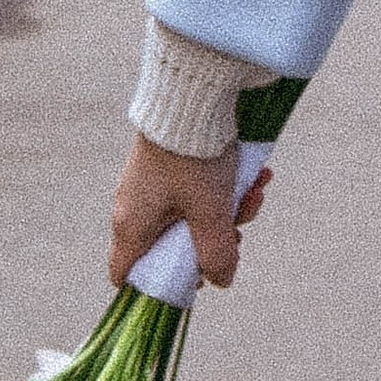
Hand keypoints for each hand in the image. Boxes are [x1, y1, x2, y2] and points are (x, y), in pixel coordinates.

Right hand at [109, 130, 273, 289]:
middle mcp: (134, 207)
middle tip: (237, 231)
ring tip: (255, 192)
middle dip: (213, 240)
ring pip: (191, 216)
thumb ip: (215, 253)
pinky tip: (255, 177)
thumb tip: (221, 280)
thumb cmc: (193, 158)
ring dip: (228, 210)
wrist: (191, 95)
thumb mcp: (210, 212)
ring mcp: (151, 185)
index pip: (125, 273)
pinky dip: (224, 188)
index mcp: (132, 225)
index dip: (156, 285)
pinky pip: (196, 190)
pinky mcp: (169, 164)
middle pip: (173, 246)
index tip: (192, 280)